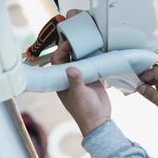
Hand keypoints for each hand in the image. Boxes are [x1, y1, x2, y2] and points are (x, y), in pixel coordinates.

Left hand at [51, 10, 110, 136]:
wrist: (100, 121)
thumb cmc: (85, 111)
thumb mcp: (79, 95)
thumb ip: (75, 81)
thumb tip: (70, 68)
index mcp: (62, 82)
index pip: (58, 62)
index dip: (61, 51)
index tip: (68, 42)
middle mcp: (71, 78)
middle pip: (69, 59)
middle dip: (72, 48)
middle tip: (79, 37)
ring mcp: (83, 78)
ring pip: (82, 61)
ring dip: (84, 52)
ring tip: (89, 41)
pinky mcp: (94, 80)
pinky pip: (93, 66)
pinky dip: (95, 59)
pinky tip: (99, 52)